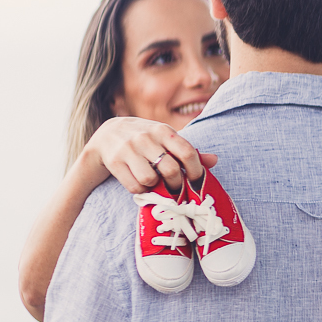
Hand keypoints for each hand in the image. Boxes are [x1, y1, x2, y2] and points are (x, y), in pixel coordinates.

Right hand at [83, 117, 216, 194]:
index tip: (196, 180)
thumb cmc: (146, 139)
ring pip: (150, 180)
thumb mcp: (166, 139)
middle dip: (176, 184)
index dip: (196, 171)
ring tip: (154, 181)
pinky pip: (134, 186)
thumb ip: (188, 150)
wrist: (107, 135)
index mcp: (163, 130)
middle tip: (176, 187)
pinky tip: (140, 182)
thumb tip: (215, 160)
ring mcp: (128, 149)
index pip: (187, 152)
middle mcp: (146, 137)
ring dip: (155, 186)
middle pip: (171, 170)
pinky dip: (140, 190)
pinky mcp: (115, 162)